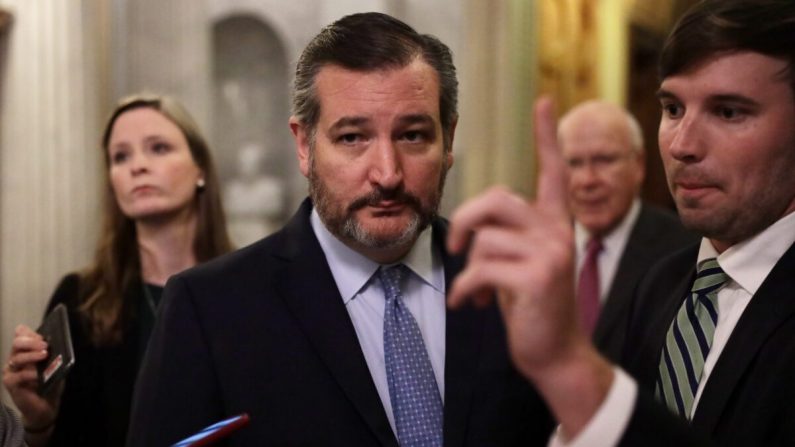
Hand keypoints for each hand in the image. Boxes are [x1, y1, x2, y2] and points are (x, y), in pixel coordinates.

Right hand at [3, 324, 60, 430]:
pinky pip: (17, 376)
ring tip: (45, 355)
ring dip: (31, 355)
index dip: (30, 332)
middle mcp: (16, 358)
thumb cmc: (50, 383)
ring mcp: (11, 370)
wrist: (46, 406)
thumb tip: (59, 343)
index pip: (21, 334)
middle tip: (45, 345)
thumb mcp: (56, 366)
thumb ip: (55, 354)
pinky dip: (29, 374)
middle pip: (17, 343)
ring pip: (17, 358)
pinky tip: (38, 375)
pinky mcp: (10, 383)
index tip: (42, 335)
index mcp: (26, 350)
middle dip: (31, 341)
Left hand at [447, 97, 613, 435]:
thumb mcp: (520, 262)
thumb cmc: (531, 304)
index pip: (552, 172)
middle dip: (464, 221)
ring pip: (483, 239)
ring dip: (467, 268)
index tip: (545, 100)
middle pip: (497, 199)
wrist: (555, 353)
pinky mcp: (536, 278)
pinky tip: (468, 304)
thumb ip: (504, 235)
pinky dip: (464, 290)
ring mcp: (550, 254)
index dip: (546, 137)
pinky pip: (479, 269)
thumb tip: (469, 225)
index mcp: (554, 223)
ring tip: (472, 290)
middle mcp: (556, 232)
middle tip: (453, 247)